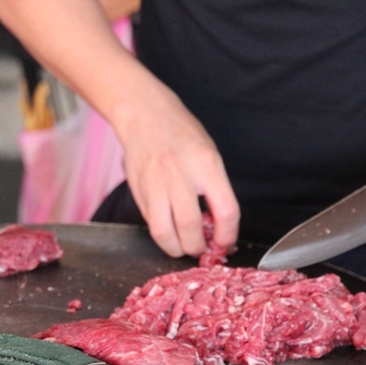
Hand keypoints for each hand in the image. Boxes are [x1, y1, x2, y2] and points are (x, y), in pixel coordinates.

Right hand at [114, 83, 239, 256]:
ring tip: (182, 247)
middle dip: (198, 248)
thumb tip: (218, 227)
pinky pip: (150, 223)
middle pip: (191, 227)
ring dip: (175, 249)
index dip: (227, 236)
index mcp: (206, 164)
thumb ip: (215, 190)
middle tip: (201, 249)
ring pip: (164, 232)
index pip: (225, 212)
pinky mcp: (138, 191)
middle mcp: (179, 174)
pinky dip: (161, 233)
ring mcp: (154, 184)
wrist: (144, 115)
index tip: (225, 243)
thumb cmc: (181, 134)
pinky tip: (169, 229)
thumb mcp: (209, 155)